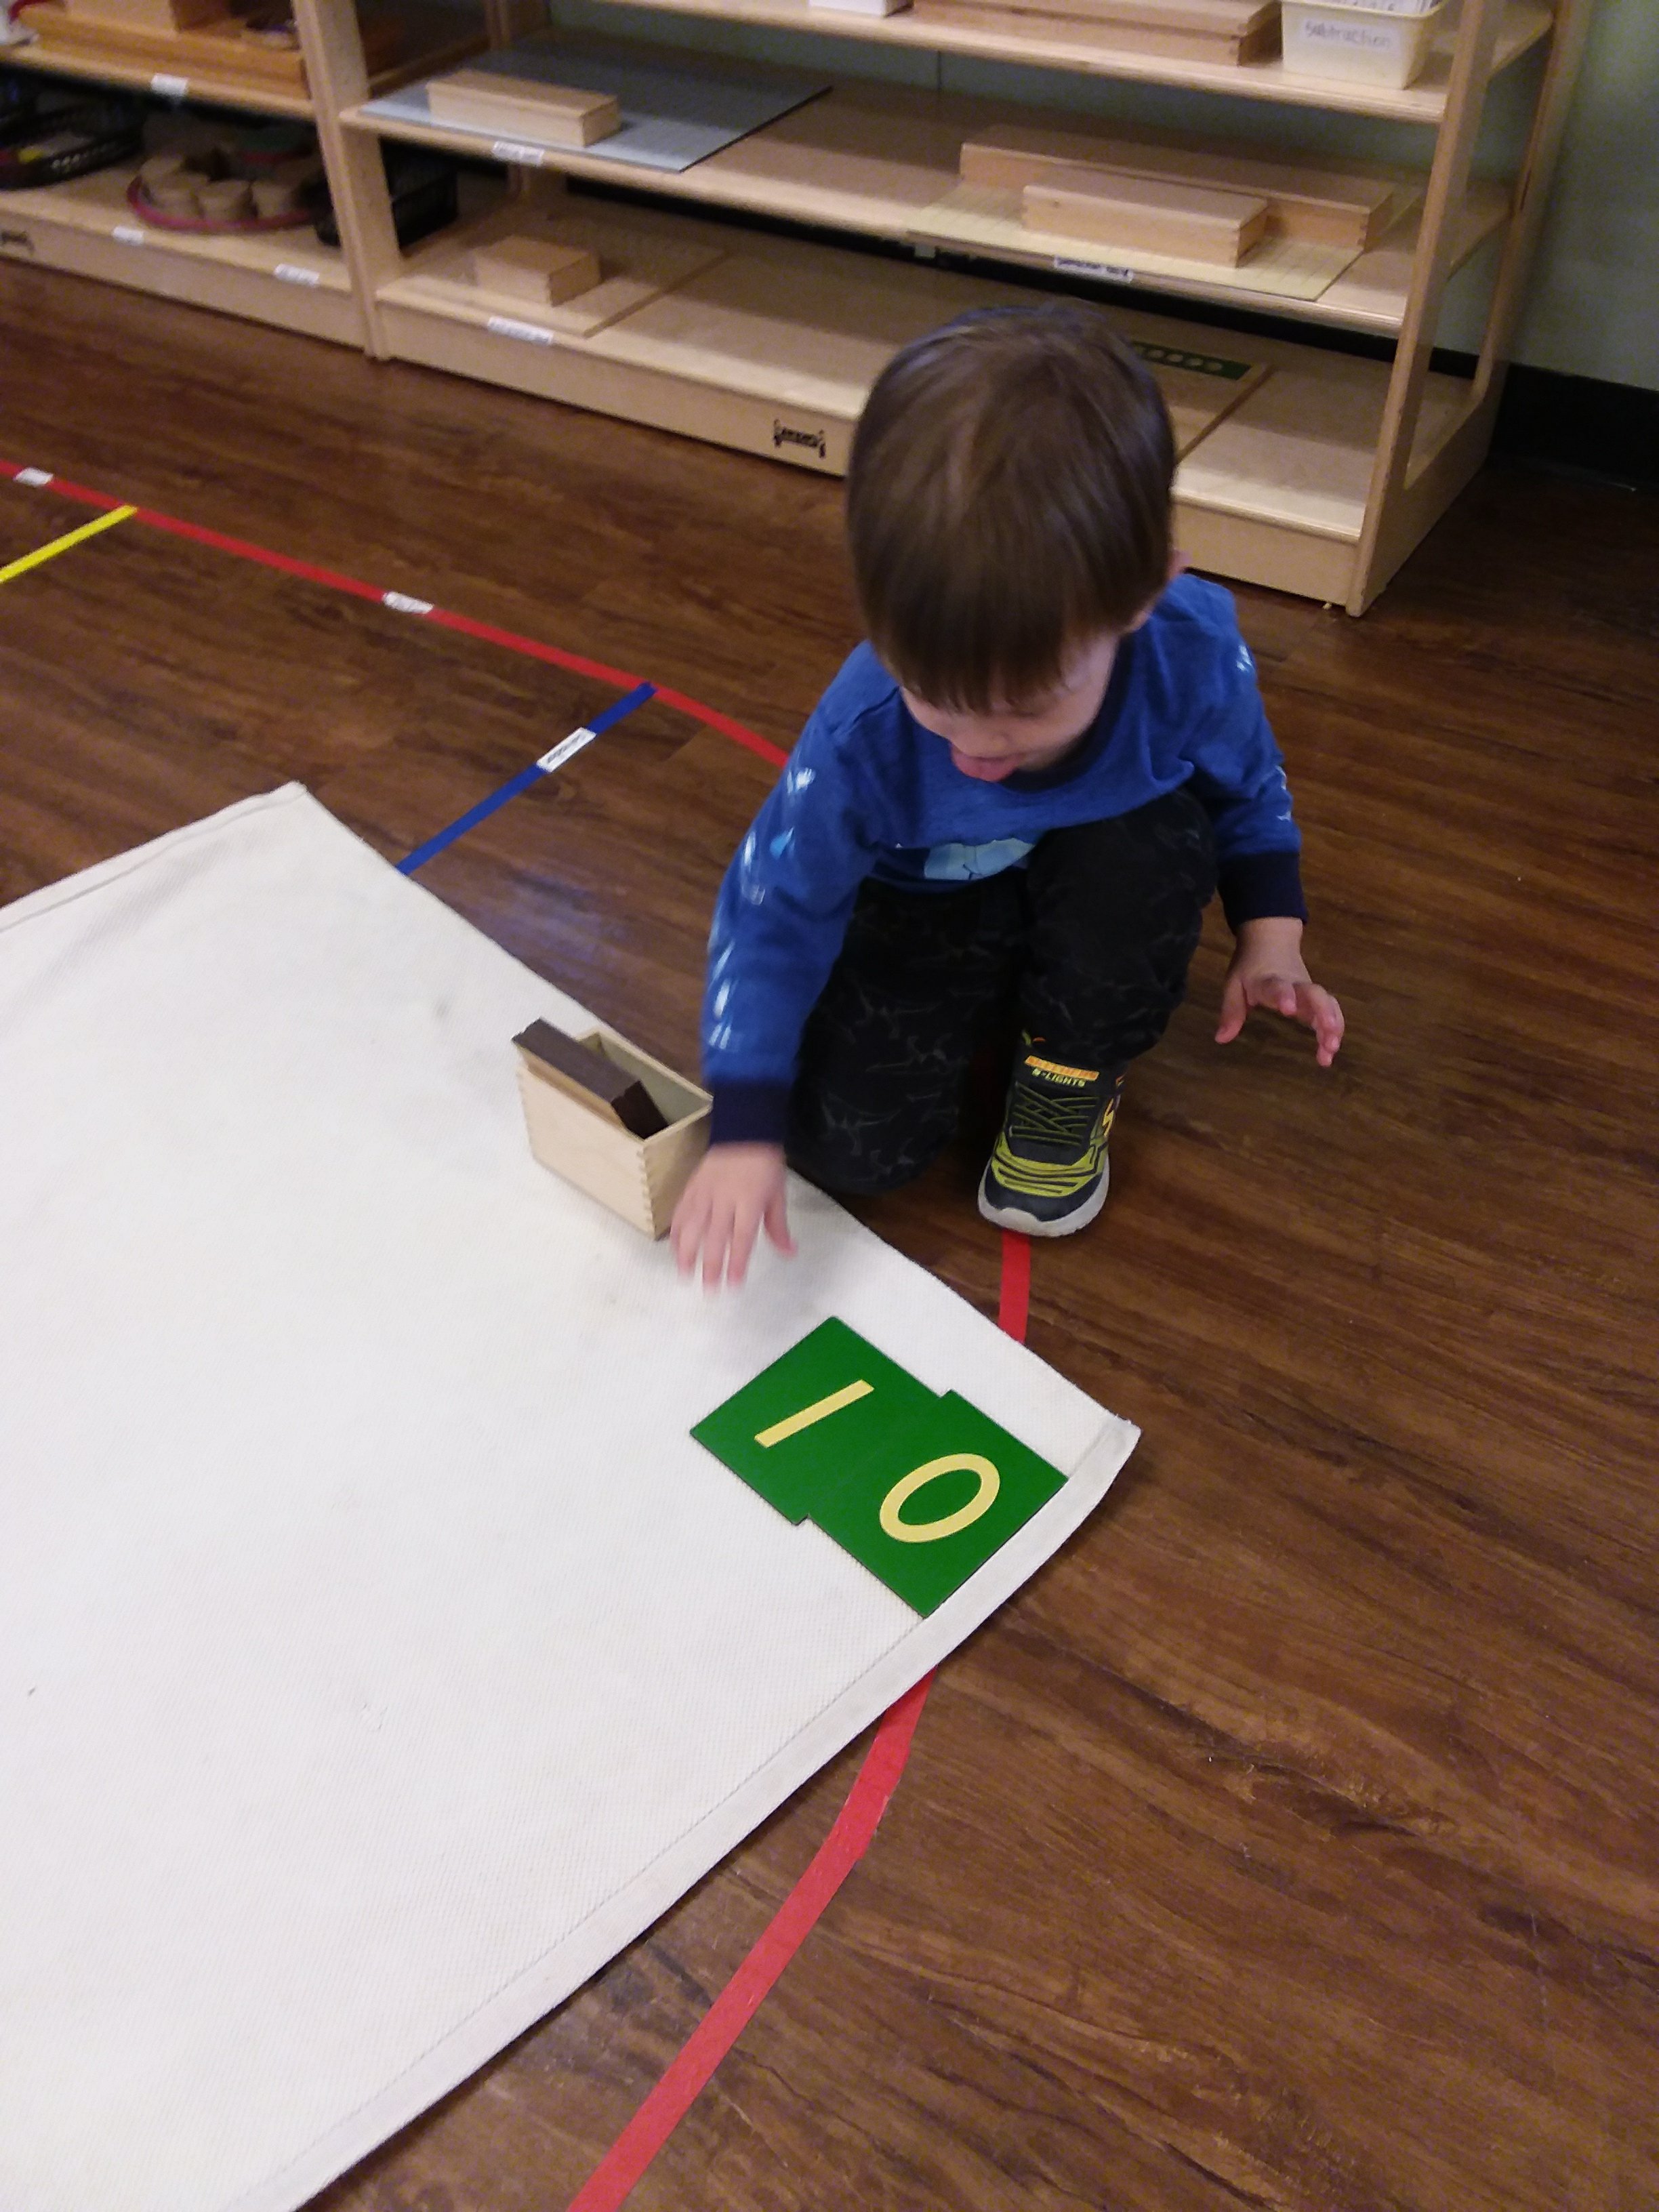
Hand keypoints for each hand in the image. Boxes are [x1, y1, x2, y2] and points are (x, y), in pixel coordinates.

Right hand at [671, 1143, 795, 1289]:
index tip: (733, 1285)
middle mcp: (724, 1199)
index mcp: (749, 1202)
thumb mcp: (777, 1195)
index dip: (736, 1263)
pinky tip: (675, 1249)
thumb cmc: (765, 1165)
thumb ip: (778, 1227)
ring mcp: (705, 1192)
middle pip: (714, 1237)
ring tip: (684, 1274)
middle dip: (710, 1265)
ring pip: (692, 1226)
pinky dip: (677, 1231)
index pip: (742, 1238)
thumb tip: (789, 1253)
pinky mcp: (692, 1186)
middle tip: (708, 1290)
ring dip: (687, 1252)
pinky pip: (681, 1211)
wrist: (744, 1130)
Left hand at [1216, 916, 1344, 1066]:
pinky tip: (1331, 1049)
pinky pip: (1331, 1010)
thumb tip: (1221, 1039)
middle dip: (1322, 1012)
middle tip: (1327, 1033)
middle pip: (1314, 993)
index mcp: (1270, 980)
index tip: (1289, 1009)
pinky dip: (1335, 1027)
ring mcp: (1308, 990)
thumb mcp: (1234, 985)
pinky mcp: (1316, 997)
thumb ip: (1231, 1011)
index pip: (1278, 986)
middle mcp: (1295, 984)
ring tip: (1331, 1049)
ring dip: (1333, 1025)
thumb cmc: (1251, 966)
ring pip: (1327, 1003)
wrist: (1271, 940)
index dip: (1284, 995)